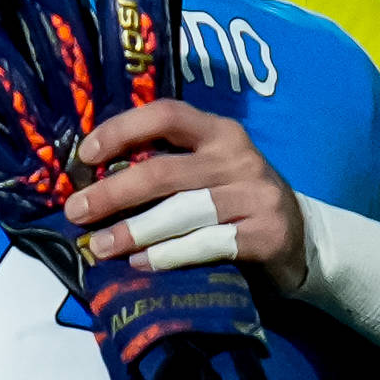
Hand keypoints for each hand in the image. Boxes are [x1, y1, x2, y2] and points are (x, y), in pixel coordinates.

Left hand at [63, 100, 309, 293]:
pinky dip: (168, 256)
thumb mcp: (211, 170)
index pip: (166, 115)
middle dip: (113, 192)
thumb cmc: (237, 202)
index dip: (122, 130)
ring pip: (181, 213)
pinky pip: (205, 245)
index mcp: (220, 132)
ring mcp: (255, 197)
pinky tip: (141, 264)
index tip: (85, 155)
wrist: (303, 240)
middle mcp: (239, 158)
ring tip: (100, 246)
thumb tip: (93, 180)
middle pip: (164, 172)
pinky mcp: (265, 236)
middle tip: (76, 212)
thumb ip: (168, 165)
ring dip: (134, 231)